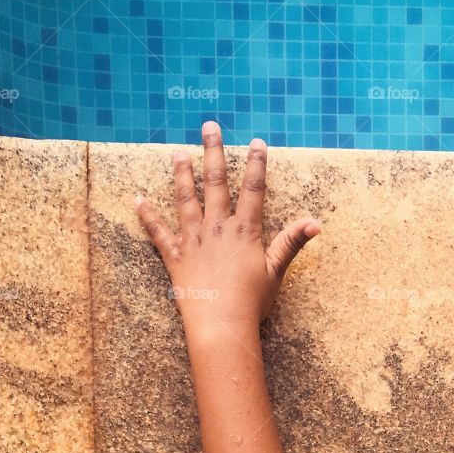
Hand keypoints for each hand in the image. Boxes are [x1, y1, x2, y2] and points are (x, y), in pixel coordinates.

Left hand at [134, 121, 320, 336]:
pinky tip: (137, 199)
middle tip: (210, 127)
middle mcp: (217, 228)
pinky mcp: (175, 257)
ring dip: (182, 174)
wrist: (222, 325)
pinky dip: (147, 215)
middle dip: (214, 152)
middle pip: (216, 183)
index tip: (256, 142)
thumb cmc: (251, 303)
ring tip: (178, 153)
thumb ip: (292, 242)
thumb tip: (316, 223)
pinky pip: (158, 233)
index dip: (256, 164)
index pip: (253, 190)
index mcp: (244, 231)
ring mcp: (194, 240)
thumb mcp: (276, 271)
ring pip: (186, 199)